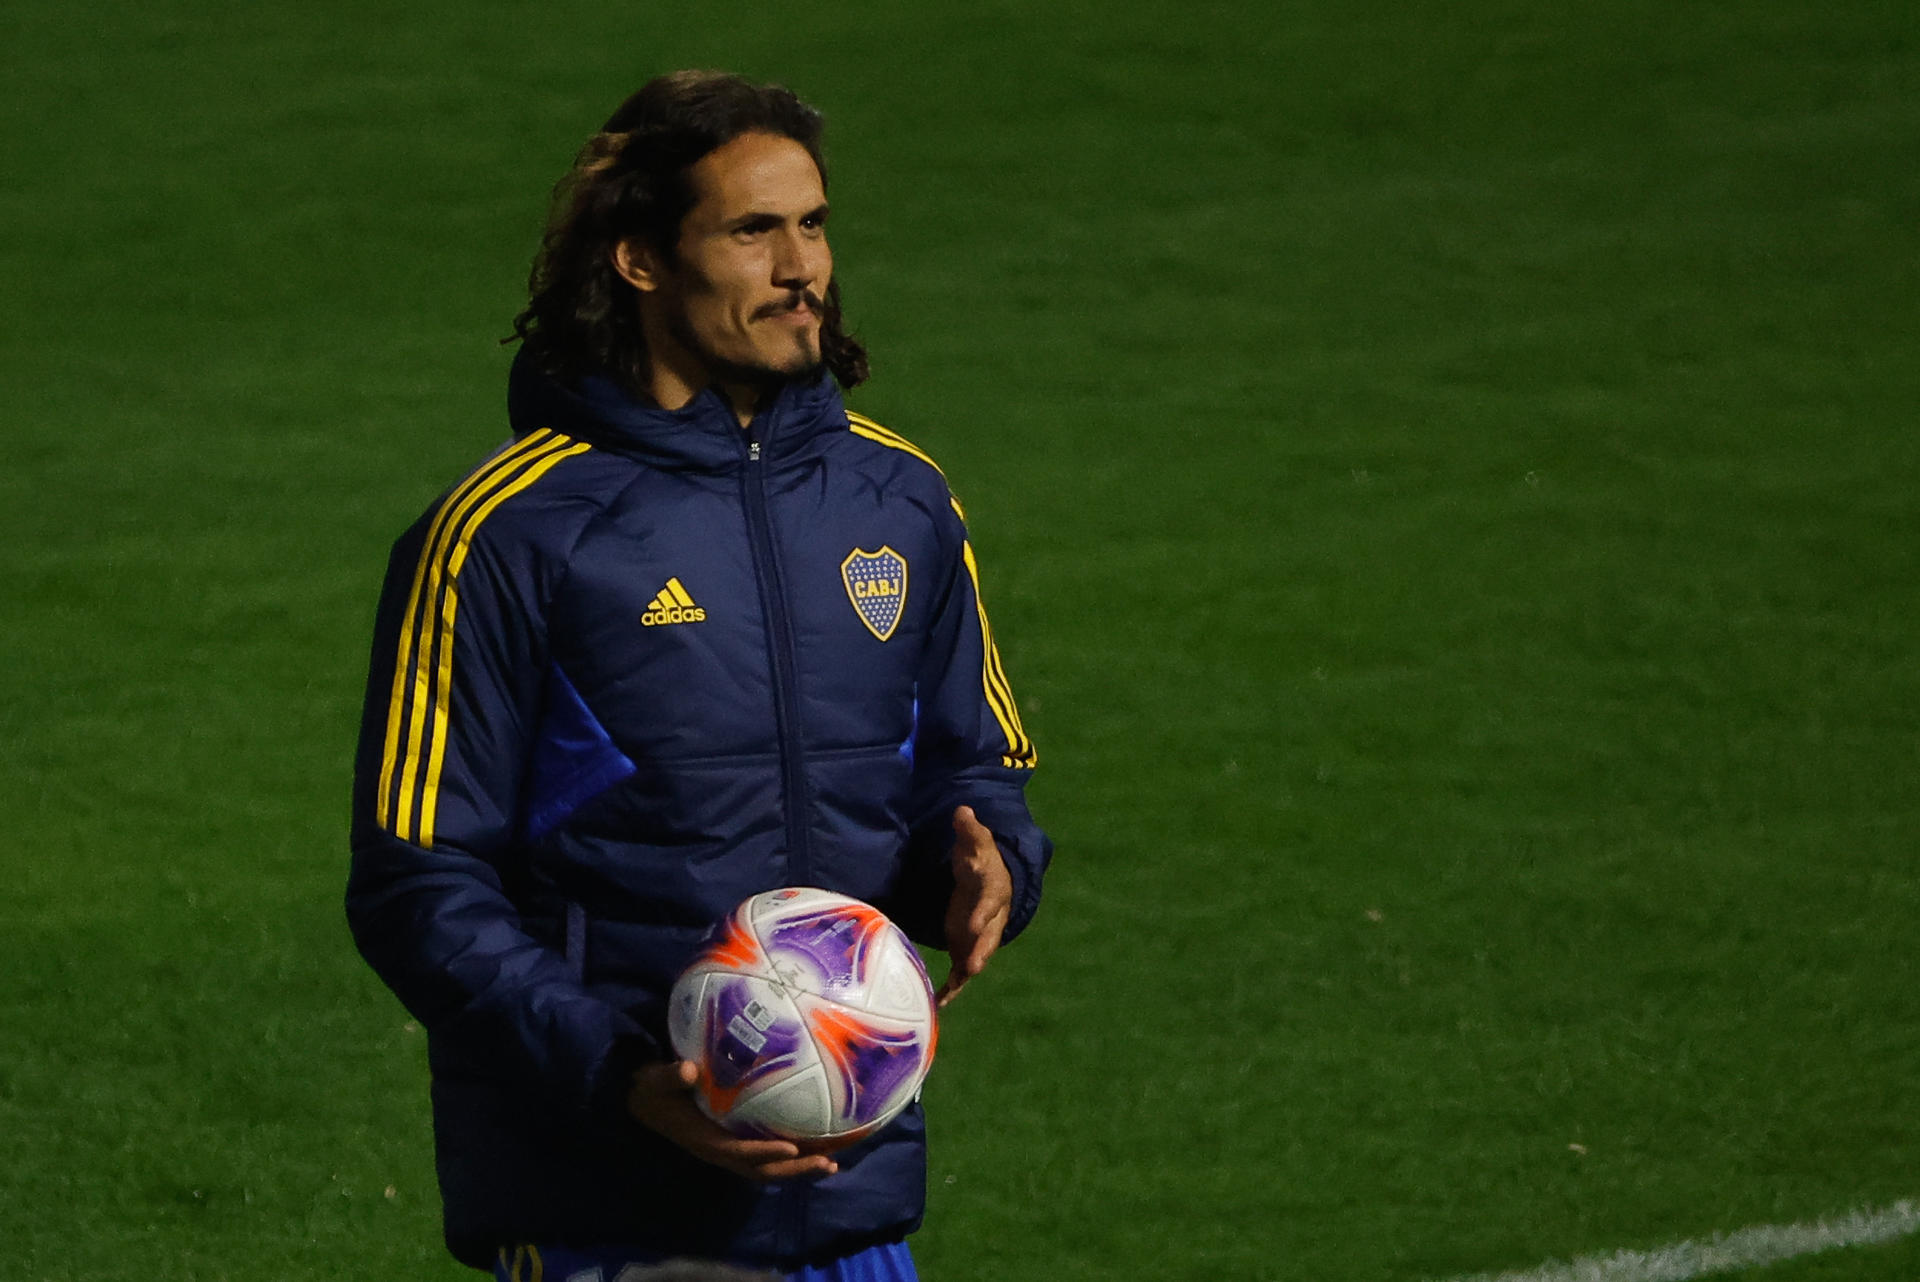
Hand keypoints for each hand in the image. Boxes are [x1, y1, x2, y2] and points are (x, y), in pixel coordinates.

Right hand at [626, 1060, 837, 1181]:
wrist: (645, 1100)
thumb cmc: (653, 1088)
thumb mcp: (655, 1081)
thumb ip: (670, 1076)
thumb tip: (688, 1069)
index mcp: (703, 1138)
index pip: (737, 1151)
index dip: (763, 1152)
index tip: (792, 1148)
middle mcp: (719, 1150)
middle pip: (761, 1169)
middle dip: (794, 1169)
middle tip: (828, 1163)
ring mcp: (728, 1148)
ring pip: (767, 1167)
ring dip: (798, 1168)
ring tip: (831, 1163)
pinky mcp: (734, 1141)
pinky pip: (765, 1155)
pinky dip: (790, 1156)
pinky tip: (814, 1146)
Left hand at [938, 805, 1012, 1007]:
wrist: (995, 880)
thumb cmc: (982, 859)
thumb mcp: (976, 841)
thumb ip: (969, 830)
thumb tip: (962, 811)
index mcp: (993, 890)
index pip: (990, 901)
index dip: (983, 912)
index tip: (973, 922)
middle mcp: (990, 918)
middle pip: (988, 935)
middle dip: (980, 950)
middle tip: (974, 966)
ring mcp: (979, 936)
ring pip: (976, 955)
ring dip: (966, 971)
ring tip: (955, 988)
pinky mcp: (967, 947)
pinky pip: (961, 970)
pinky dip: (952, 987)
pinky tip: (938, 1004)